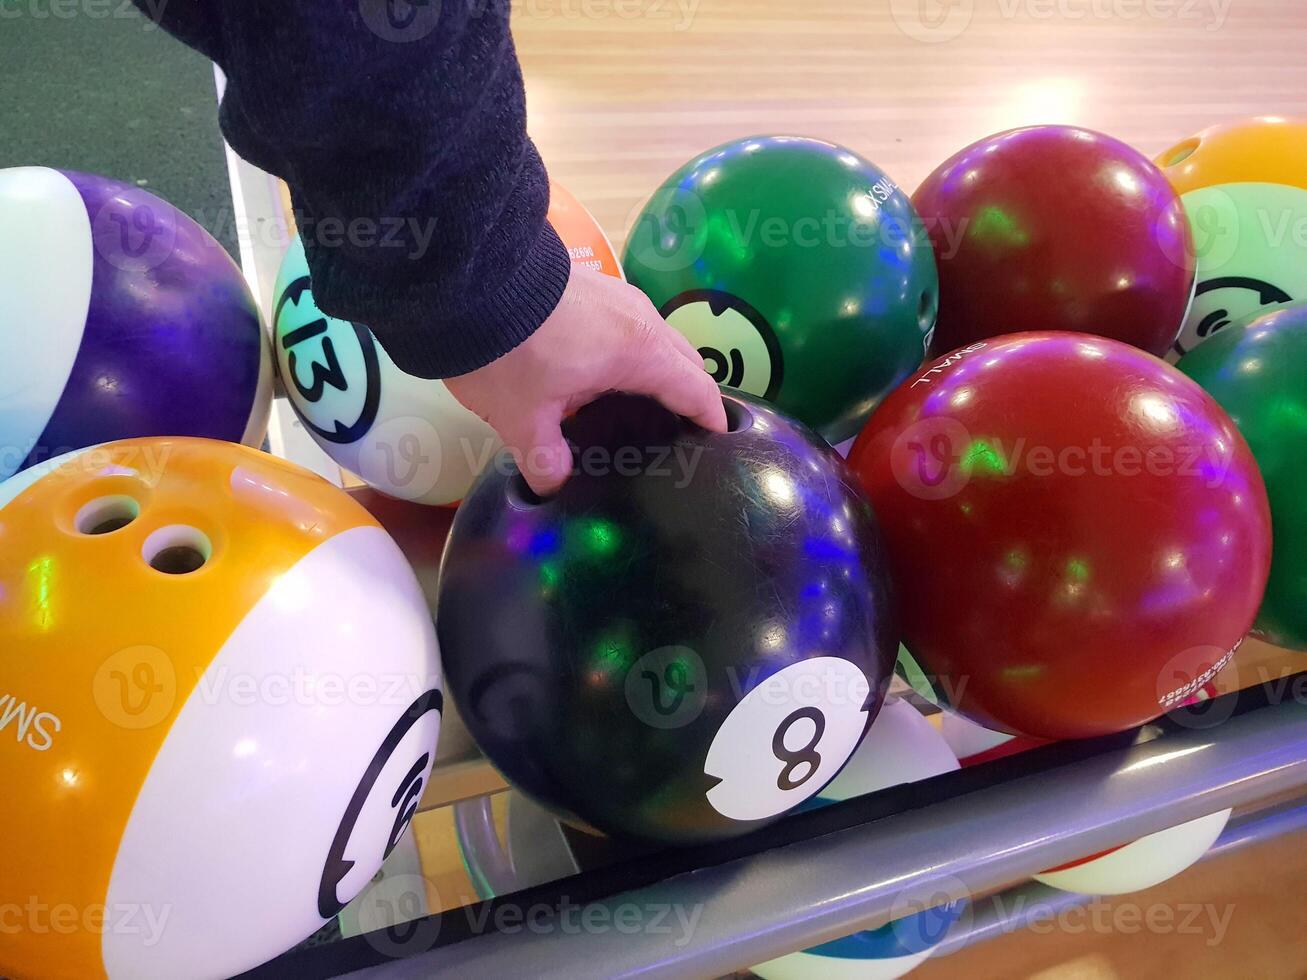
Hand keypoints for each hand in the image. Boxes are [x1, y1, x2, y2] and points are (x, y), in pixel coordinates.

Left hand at [445, 266, 727, 495]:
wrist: (469, 276)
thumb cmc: (508, 350)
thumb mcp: (522, 416)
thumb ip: (544, 456)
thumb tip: (554, 485)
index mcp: (641, 353)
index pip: (696, 390)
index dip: (711, 418)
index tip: (720, 440)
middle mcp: (641, 320)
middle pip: (683, 360)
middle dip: (687, 393)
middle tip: (676, 430)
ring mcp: (618, 295)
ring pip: (655, 337)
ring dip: (656, 367)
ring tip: (636, 402)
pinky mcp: (593, 284)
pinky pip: (629, 323)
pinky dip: (630, 348)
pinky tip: (599, 370)